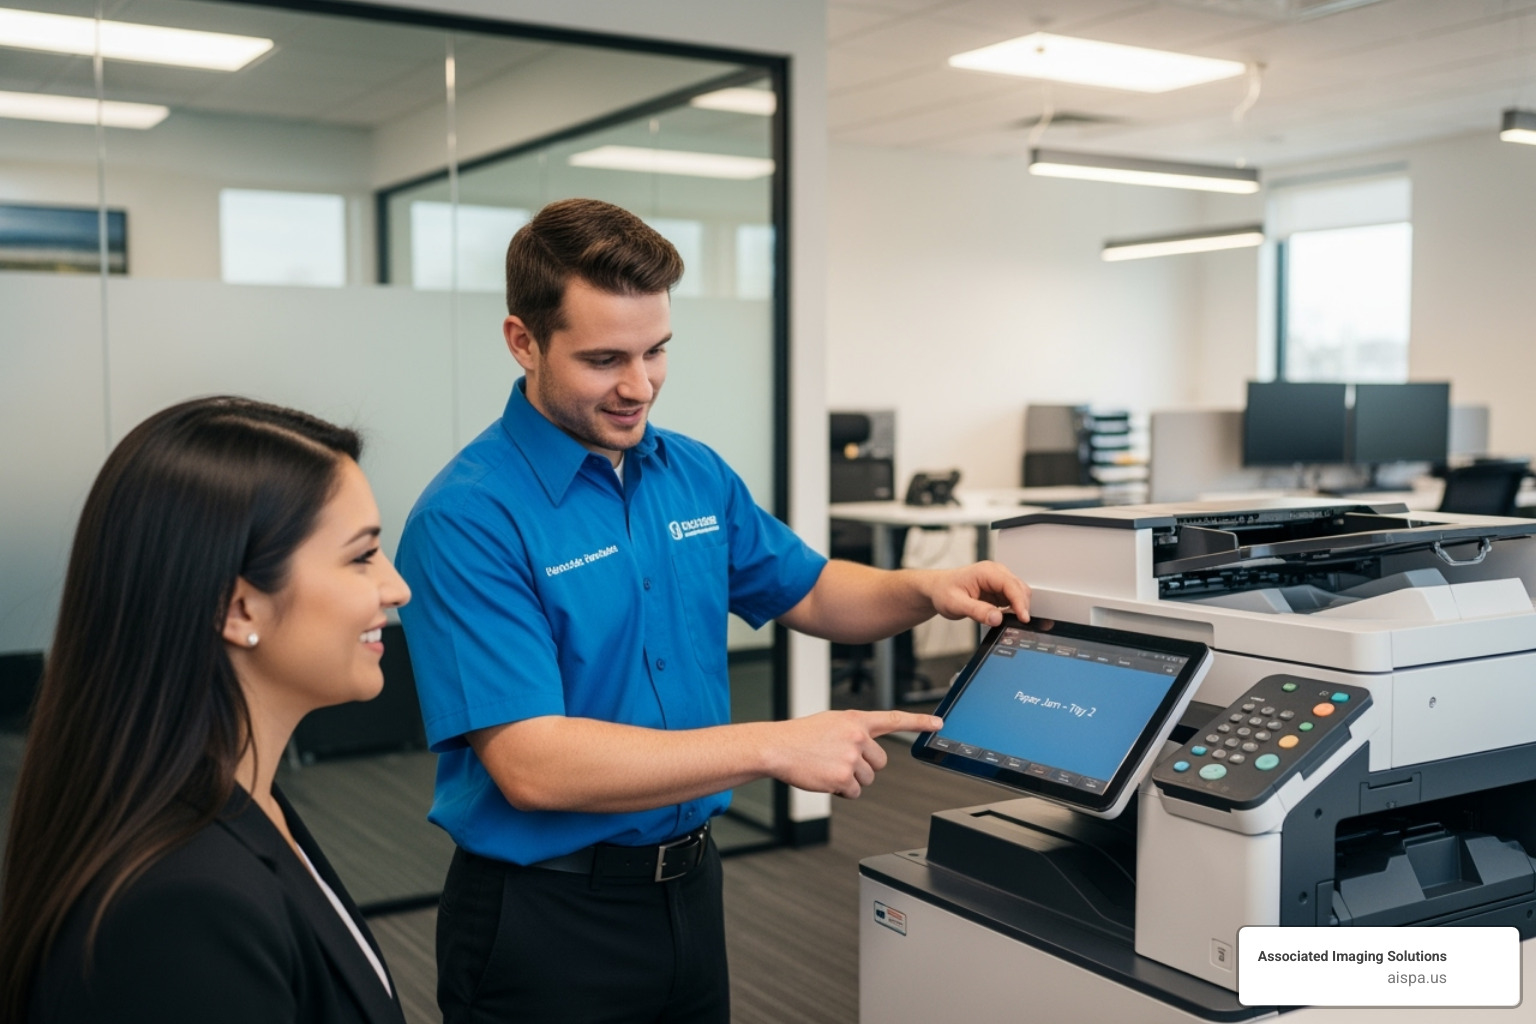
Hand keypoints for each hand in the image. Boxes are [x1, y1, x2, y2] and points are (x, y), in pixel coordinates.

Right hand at [765, 710, 941, 798]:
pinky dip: (841, 790)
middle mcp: (857, 736)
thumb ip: (854, 732)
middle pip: (880, 762)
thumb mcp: (831, 723)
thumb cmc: (800, 737)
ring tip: (827, 767)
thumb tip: (868, 751)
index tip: (938, 723)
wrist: (776, 747)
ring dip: (850, 779)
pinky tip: (824, 778)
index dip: (919, 722)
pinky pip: (853, 792)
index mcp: (856, 720)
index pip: (894, 719)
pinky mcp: (843, 776)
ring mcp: (851, 756)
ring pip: (867, 779)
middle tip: (840, 762)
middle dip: (864, 767)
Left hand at [924, 561, 1030, 627]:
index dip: (1020, 602)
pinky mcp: (999, 590)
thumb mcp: (956, 604)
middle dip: (1022, 607)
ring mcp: (998, 581)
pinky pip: (1013, 600)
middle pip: (1020, 589)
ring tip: (1008, 621)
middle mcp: (996, 573)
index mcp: (986, 572)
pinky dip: (1013, 609)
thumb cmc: (944, 591)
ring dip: (1018, 608)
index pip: (1011, 585)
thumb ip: (977, 611)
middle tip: (1017, 624)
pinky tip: (1003, 617)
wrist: (938, 589)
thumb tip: (997, 618)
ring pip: (1019, 594)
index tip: (1023, 618)